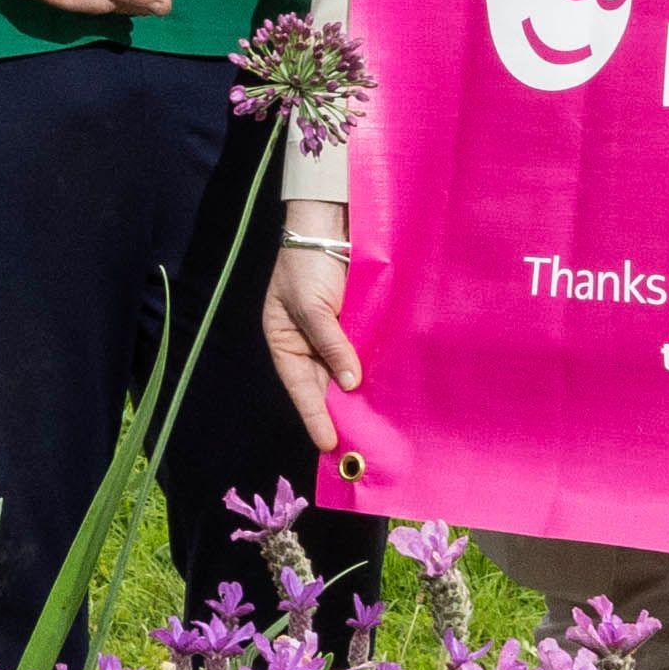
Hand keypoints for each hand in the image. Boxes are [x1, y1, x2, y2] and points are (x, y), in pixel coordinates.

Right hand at [262, 235, 359, 439]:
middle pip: (322, 385)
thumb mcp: (311, 305)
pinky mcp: (357, 323)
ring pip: (344, 372)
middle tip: (355, 445)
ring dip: (357, 396)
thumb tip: (349, 382)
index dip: (314, 415)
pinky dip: (371, 371)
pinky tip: (384, 391)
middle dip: (337, 413)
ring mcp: (334, 334)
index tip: (327, 443)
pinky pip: (362, 353)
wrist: (330, 224)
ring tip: (372, 427)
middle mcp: (308, 343)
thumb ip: (331, 343)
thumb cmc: (307, 263)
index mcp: (284, 341)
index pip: (300, 386)